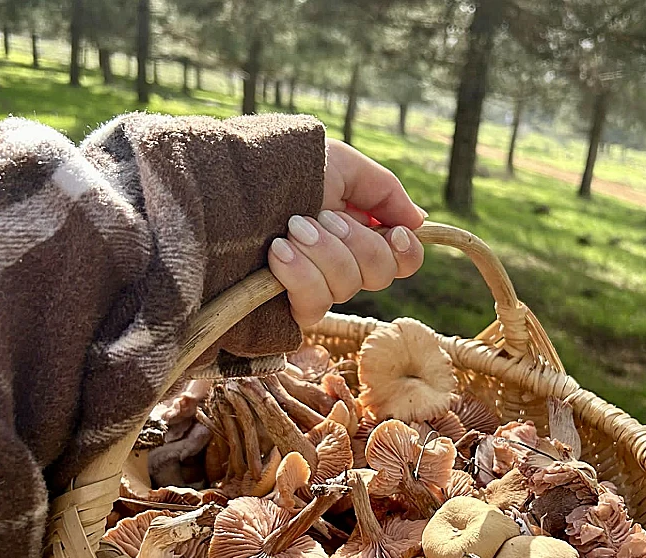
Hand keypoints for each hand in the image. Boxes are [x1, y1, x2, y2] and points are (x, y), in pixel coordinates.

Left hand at [268, 139, 425, 327]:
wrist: (227, 183)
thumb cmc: (279, 165)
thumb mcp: (339, 163)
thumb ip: (384, 190)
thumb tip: (418, 220)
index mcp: (357, 231)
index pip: (401, 260)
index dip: (406, 251)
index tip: (396, 232)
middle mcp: (340, 262)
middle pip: (381, 274)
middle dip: (354, 242)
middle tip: (320, 216)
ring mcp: (315, 285)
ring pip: (348, 286)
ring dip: (322, 251)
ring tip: (291, 227)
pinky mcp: (288, 306)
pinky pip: (316, 304)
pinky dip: (300, 274)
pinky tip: (278, 252)